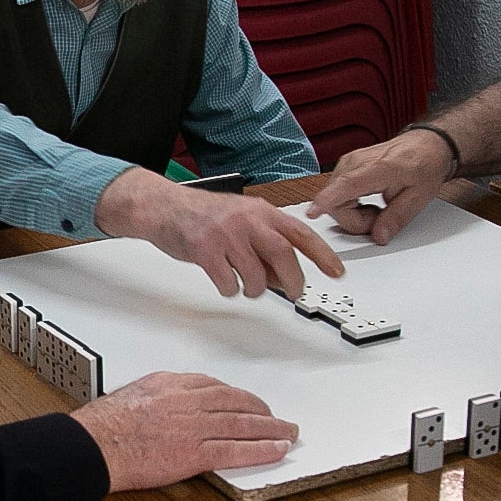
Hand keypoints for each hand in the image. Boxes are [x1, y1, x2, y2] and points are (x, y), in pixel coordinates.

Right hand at [70, 371, 298, 488]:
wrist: (95, 444)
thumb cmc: (104, 425)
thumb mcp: (133, 395)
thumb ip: (157, 398)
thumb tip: (164, 406)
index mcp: (172, 384)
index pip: (214, 386)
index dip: (236, 396)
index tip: (247, 402)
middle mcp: (188, 400)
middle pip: (236, 402)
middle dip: (261, 410)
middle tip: (277, 417)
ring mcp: (194, 426)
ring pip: (243, 424)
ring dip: (270, 428)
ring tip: (287, 433)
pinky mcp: (194, 453)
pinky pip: (236, 449)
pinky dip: (260, 449)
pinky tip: (276, 450)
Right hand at [98, 169, 344, 298]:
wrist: (163, 207)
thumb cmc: (204, 215)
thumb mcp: (242, 219)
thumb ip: (265, 242)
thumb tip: (285, 276)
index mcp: (261, 211)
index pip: (301, 233)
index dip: (322, 254)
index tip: (337, 272)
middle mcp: (247, 220)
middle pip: (283, 255)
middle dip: (292, 281)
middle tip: (292, 293)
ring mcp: (225, 234)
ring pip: (256, 275)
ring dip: (256, 289)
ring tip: (247, 286)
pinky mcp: (204, 250)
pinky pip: (228, 283)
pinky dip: (230, 290)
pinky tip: (224, 281)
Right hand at [302, 128, 451, 241]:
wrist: (427, 145)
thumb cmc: (424, 165)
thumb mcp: (419, 198)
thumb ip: (396, 218)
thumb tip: (379, 236)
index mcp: (377, 168)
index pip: (344, 186)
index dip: (325, 202)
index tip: (312, 213)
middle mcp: (356, 162)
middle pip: (335, 202)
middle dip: (353, 221)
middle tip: (378, 220)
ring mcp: (348, 163)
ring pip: (334, 200)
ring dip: (352, 213)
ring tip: (376, 210)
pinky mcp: (346, 167)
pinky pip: (337, 194)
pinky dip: (350, 204)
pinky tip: (368, 202)